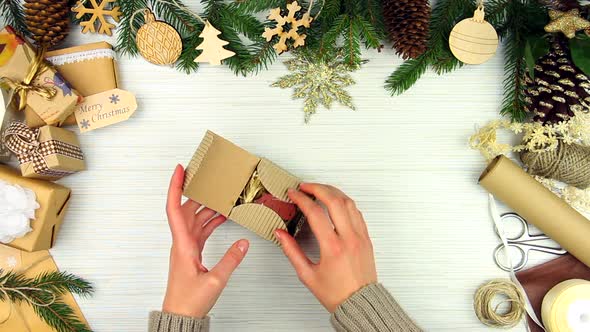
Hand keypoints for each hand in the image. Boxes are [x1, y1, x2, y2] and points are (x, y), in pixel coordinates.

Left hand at [163, 165, 248, 317]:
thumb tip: (243, 243)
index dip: (176, 187)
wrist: (180, 315)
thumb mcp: (215, 280)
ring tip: (220, 195)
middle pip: (186, 209)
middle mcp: (182, 242)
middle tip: (207, 177)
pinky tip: (220, 217)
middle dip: (197, 191)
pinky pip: (200, 230)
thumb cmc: (189, 301)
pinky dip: (210, 221)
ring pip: (195, 219)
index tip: (180, 170)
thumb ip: (231, 260)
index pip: (175, 208)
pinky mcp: (192, 253)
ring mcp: (186, 247)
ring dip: (206, 206)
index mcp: (183, 244)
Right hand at [275, 183, 376, 312]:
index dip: (302, 199)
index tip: (294, 194)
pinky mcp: (366, 238)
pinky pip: (357, 212)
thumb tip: (280, 234)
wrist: (359, 303)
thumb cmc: (336, 293)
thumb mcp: (307, 274)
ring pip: (348, 203)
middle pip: (334, 200)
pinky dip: (345, 202)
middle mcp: (348, 239)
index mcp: (332, 248)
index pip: (315, 213)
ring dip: (333, 192)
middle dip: (317, 188)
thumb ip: (291, 251)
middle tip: (305, 186)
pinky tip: (336, 202)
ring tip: (320, 190)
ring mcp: (360, 236)